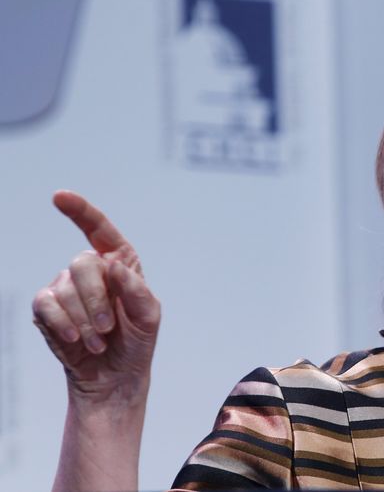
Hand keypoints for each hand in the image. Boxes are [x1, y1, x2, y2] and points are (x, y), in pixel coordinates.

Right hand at [32, 190, 159, 404]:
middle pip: (83, 263)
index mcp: (120, 263)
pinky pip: (46, 305)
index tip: (59, 196)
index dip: (81, 211)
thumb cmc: (136, 341)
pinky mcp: (47, 308)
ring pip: (66, 288)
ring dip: (85, 321)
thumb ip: (136, 289)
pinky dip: (63, 325)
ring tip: (99, 340)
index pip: (100, 230)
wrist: (115, 376)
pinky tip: (76, 340)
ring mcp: (65, 287)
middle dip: (96, 299)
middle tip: (109, 328)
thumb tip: (114, 265)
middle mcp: (91, 270)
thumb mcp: (148, 316)